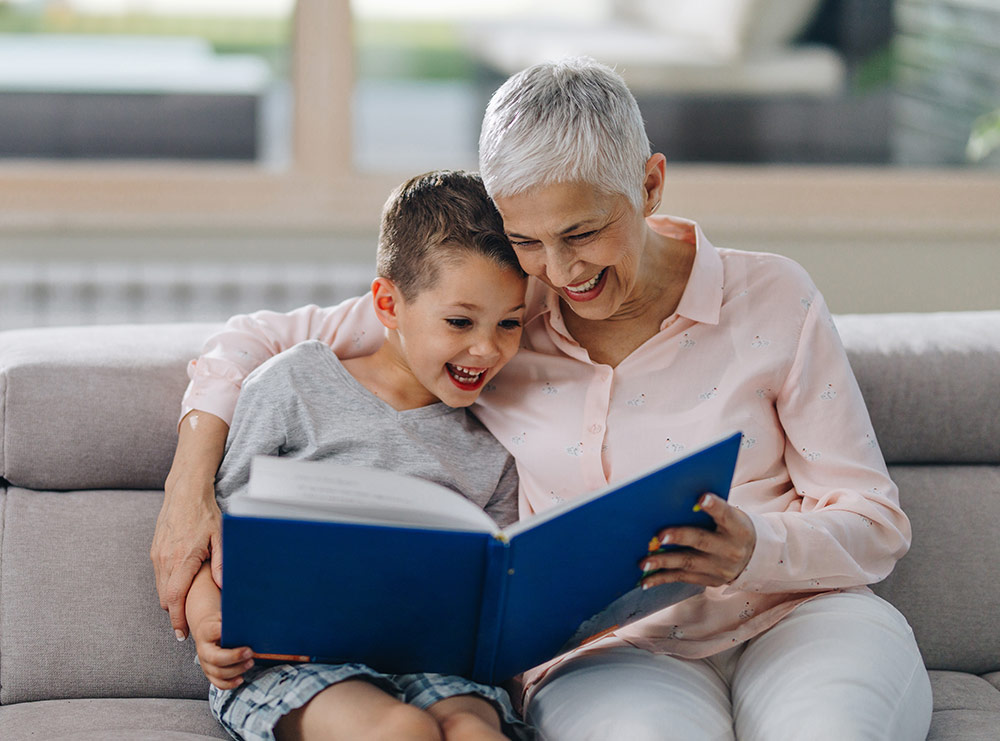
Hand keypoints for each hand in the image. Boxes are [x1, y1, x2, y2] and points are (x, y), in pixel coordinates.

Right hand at [151, 474, 221, 639]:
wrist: (185, 491)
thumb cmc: (205, 513)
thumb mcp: (221, 537)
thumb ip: (222, 564)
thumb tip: (225, 589)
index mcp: (182, 559)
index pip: (175, 598)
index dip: (177, 620)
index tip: (182, 635)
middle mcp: (165, 560)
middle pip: (165, 598)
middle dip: (175, 614)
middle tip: (187, 628)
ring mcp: (157, 555)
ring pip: (160, 589)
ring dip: (171, 601)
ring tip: (185, 611)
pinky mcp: (155, 551)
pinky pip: (159, 577)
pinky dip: (167, 587)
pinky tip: (181, 588)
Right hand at [191, 612, 254, 689]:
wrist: (207, 631)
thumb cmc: (219, 623)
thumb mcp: (224, 616)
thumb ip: (233, 620)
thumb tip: (248, 622)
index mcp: (205, 631)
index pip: (212, 631)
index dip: (222, 632)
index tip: (237, 631)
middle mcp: (203, 649)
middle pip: (216, 658)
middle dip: (234, 657)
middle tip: (250, 651)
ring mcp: (205, 663)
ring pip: (218, 672)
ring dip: (236, 670)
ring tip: (250, 663)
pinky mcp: (210, 673)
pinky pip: (218, 683)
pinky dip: (230, 683)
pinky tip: (241, 679)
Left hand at [640, 493, 755, 588]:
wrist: (754, 558)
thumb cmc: (732, 527)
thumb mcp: (732, 516)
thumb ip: (711, 510)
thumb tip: (677, 498)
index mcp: (737, 527)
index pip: (726, 514)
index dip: (714, 506)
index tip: (702, 497)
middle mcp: (730, 549)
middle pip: (702, 541)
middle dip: (680, 537)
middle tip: (659, 536)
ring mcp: (719, 567)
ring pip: (688, 563)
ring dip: (663, 562)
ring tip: (644, 563)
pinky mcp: (709, 580)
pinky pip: (682, 578)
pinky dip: (661, 578)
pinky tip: (644, 581)